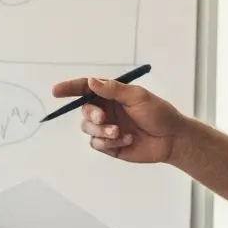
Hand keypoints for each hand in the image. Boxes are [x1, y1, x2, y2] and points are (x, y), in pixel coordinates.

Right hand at [50, 76, 185, 164]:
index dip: (69, 89)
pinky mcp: (109, 145)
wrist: (171, 139)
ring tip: (119, 132)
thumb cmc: (158, 113)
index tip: (56, 91)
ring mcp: (107, 128)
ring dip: (101, 131)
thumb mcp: (138, 96)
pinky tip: (127, 140)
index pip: (86, 89)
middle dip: (92, 115)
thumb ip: (113, 89)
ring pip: (88, 129)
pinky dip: (109, 143)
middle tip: (103, 118)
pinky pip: (97, 144)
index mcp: (111, 95)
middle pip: (84, 110)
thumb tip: (91, 82)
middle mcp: (107, 110)